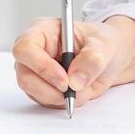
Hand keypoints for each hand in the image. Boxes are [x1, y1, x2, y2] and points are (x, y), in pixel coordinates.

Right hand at [11, 16, 134, 108]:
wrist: (109, 58)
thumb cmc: (103, 43)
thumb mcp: (104, 45)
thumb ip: (92, 59)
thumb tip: (75, 81)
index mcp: (43, 31)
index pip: (26, 48)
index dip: (41, 66)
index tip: (64, 80)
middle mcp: (34, 52)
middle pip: (25, 76)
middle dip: (52, 89)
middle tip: (75, 91)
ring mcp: (35, 72)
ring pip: (34, 93)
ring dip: (60, 97)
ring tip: (84, 89)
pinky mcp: (41, 88)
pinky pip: (45, 102)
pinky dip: (63, 102)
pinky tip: (79, 92)